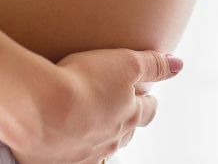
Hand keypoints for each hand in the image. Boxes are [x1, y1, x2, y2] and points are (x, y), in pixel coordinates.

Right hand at [9, 48, 183, 163]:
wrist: (39, 108)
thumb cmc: (83, 82)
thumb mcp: (125, 62)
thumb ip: (152, 64)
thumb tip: (179, 65)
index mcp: (129, 116)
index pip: (147, 112)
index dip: (149, 104)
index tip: (149, 100)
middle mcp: (110, 140)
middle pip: (126, 133)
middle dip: (127, 122)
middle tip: (123, 113)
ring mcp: (84, 154)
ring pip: (100, 148)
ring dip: (100, 137)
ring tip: (94, 127)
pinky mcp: (59, 161)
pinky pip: (71, 158)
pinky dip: (72, 149)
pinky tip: (65, 142)